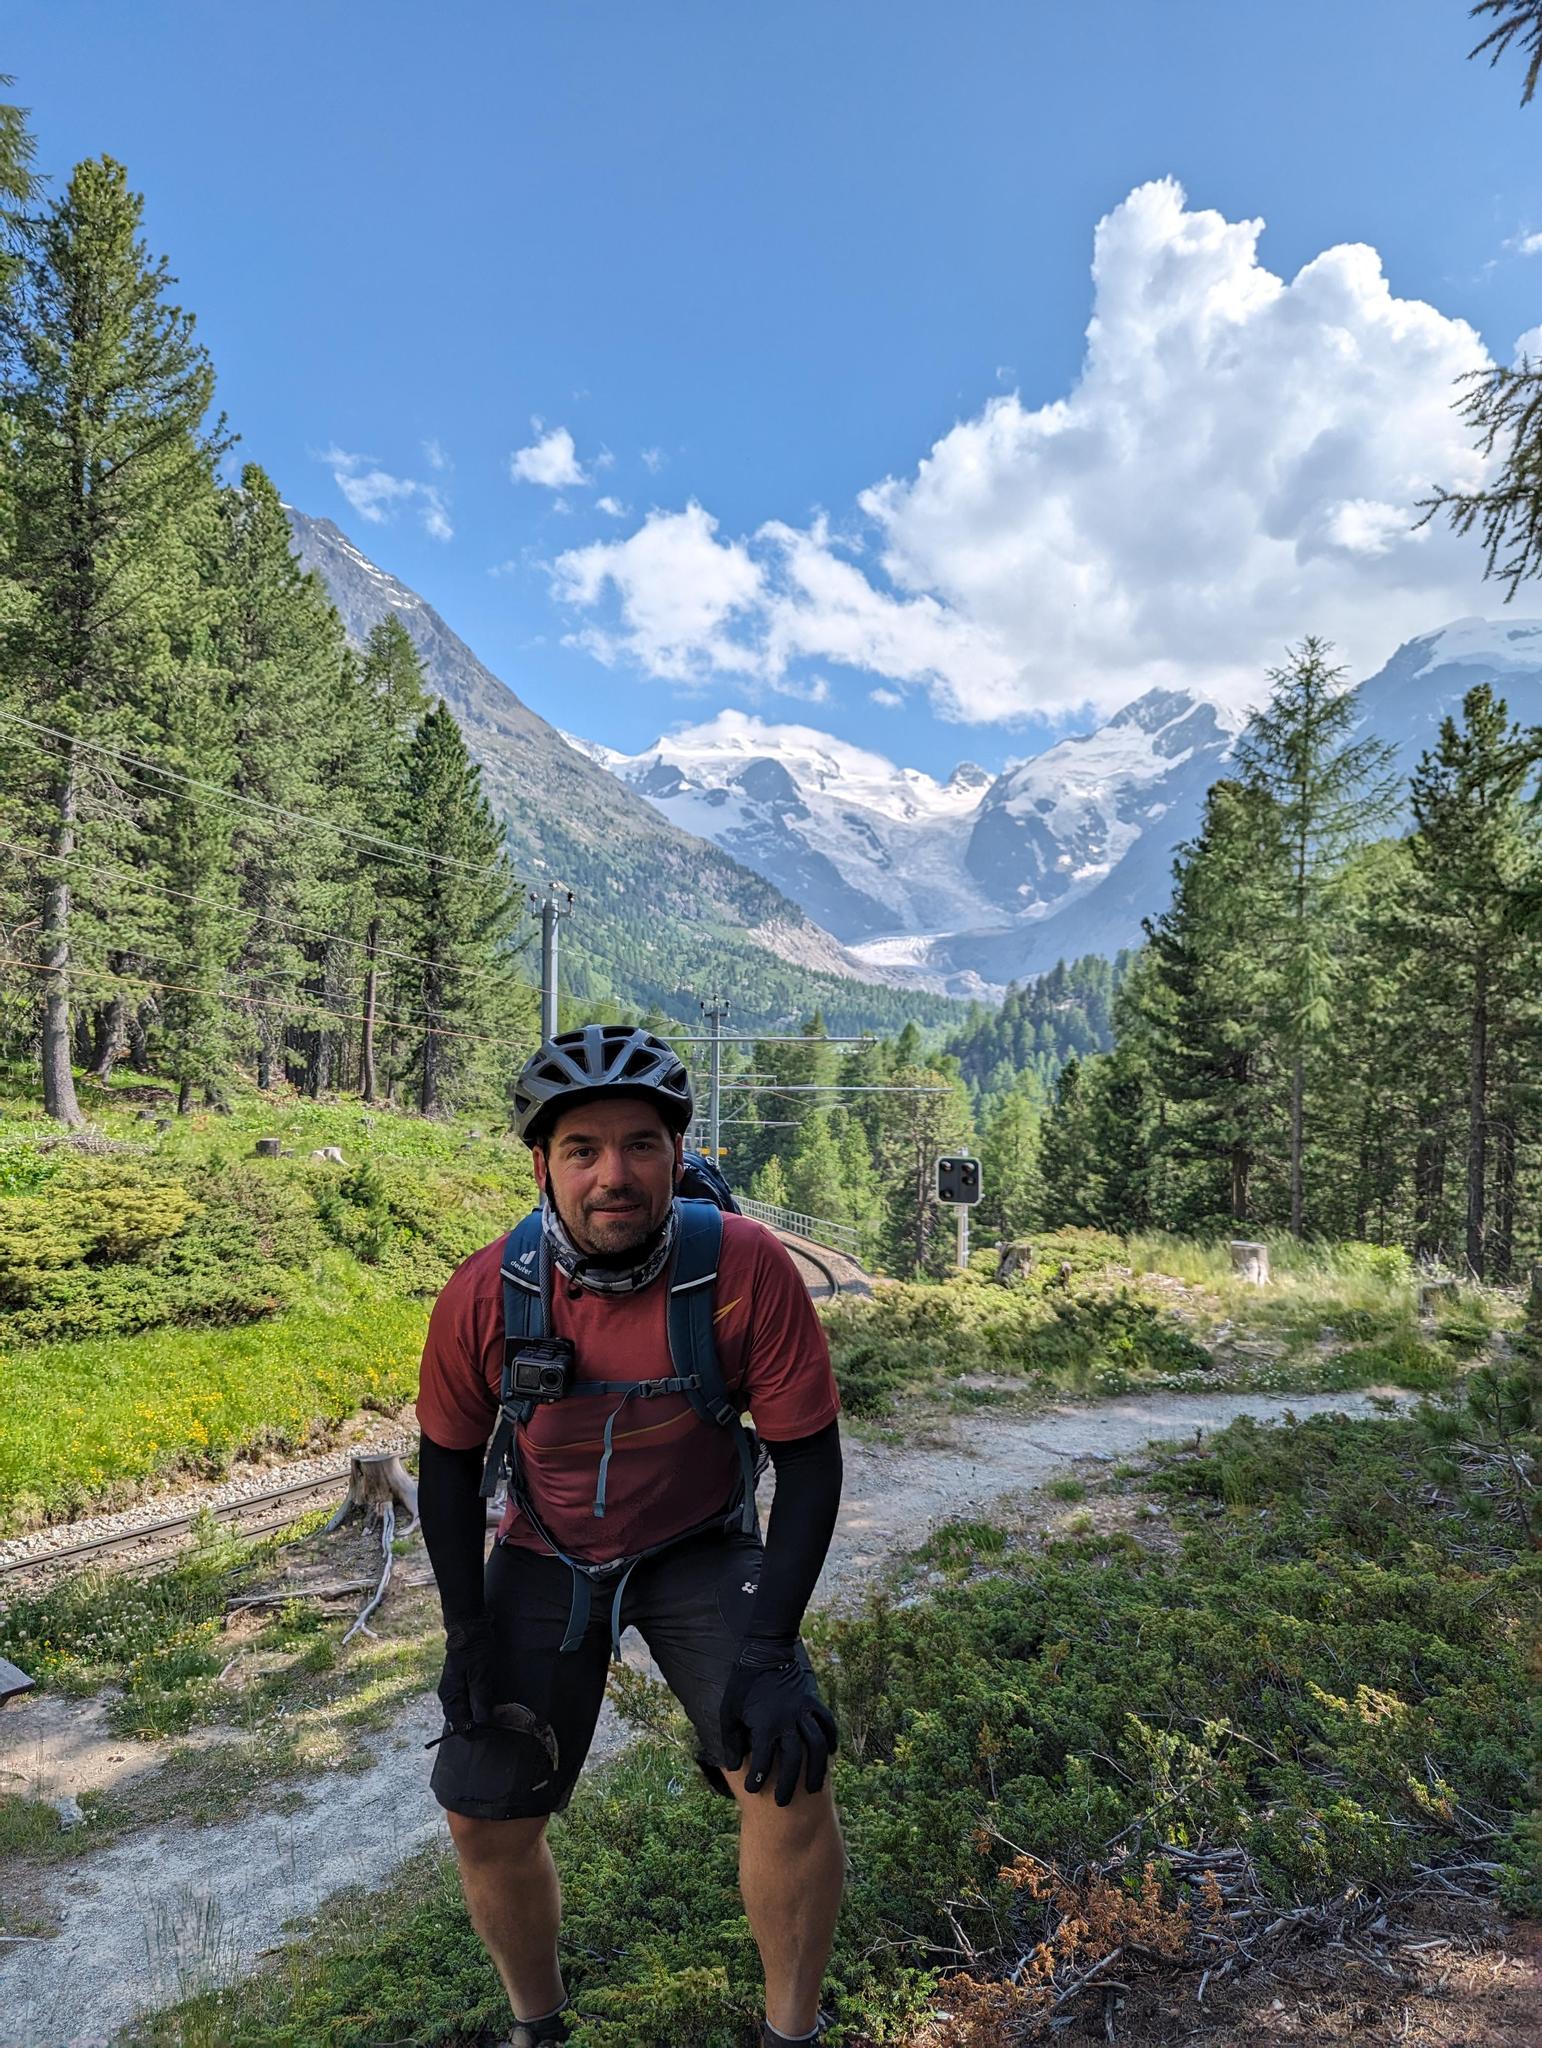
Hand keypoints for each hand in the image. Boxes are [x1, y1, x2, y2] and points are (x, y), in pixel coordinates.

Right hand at [437, 1613, 496, 1735]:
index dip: (479, 1732)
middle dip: (481, 1726)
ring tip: (499, 1713)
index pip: (461, 1728)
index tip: (497, 1728)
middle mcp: (449, 1698)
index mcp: (451, 1697)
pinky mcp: (460, 1684)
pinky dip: (479, 1707)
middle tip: (501, 1721)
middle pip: (463, 1723)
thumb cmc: (474, 1648)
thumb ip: (480, 1698)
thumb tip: (482, 1723)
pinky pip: (468, 1703)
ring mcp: (454, 1691)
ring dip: (481, 1717)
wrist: (468, 1625)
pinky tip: (491, 1703)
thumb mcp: (480, 1674)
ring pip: (466, 1714)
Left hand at [720, 1650, 837, 1804]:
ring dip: (816, 1770)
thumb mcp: (728, 1711)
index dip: (757, 1778)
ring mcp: (802, 1711)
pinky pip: (827, 1724)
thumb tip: (733, 1765)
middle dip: (788, 1785)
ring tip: (813, 1789)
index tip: (753, 1791)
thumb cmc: (742, 1684)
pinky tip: (829, 1754)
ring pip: (816, 1747)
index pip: (762, 1760)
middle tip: (783, 1803)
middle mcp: (786, 1720)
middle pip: (793, 1760)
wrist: (763, 1651)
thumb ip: (731, 1740)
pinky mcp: (812, 1701)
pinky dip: (830, 1739)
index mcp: (764, 1724)